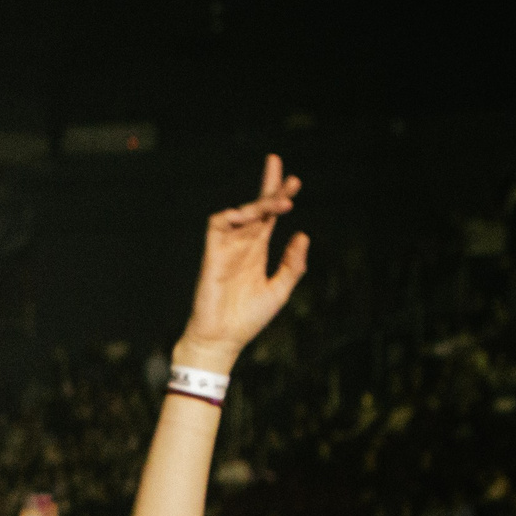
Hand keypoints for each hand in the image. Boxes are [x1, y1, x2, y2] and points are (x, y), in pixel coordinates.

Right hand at [175, 154, 308, 371]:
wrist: (223, 339)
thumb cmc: (248, 319)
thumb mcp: (279, 291)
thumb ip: (292, 265)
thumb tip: (303, 236)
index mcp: (257, 251)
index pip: (268, 216)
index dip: (278, 196)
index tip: (294, 181)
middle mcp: (242, 244)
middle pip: (256, 208)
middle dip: (270, 188)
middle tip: (288, 176)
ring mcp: (226, 247)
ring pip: (241, 213)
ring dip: (259, 204)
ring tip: (281, 202)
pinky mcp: (213, 253)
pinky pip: (218, 224)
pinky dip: (233, 215)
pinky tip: (250, 215)